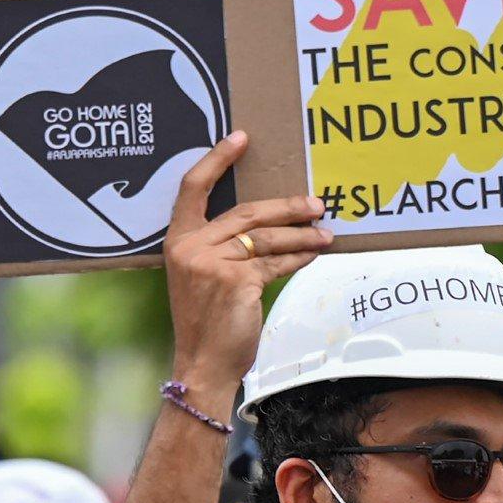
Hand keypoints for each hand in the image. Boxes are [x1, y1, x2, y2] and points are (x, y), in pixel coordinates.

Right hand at [165, 133, 329, 392]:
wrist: (203, 365)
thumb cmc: (208, 321)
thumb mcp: (205, 277)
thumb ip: (226, 249)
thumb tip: (275, 226)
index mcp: (177, 240)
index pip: (192, 188)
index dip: (217, 159)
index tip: (241, 138)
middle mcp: (191, 247)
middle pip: (247, 212)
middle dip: (287, 207)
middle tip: (317, 204)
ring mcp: (212, 263)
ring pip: (268, 238)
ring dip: (303, 235)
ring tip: (325, 234)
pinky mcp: (236, 281)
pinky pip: (277, 262)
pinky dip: (299, 257)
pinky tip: (314, 254)